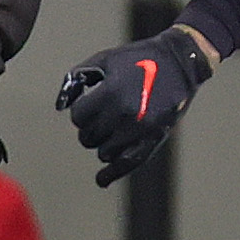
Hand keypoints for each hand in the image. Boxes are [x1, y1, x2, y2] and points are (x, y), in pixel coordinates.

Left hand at [55, 27, 214, 187]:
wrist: (179, 63)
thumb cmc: (136, 59)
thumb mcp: (102, 60)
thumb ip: (75, 80)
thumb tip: (60, 105)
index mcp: (110, 93)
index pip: (78, 117)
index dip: (81, 111)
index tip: (90, 103)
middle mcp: (124, 114)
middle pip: (88, 137)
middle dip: (89, 128)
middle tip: (100, 116)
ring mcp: (141, 130)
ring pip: (104, 153)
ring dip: (101, 144)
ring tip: (110, 129)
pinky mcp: (154, 139)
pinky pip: (129, 164)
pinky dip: (112, 173)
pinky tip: (101, 180)